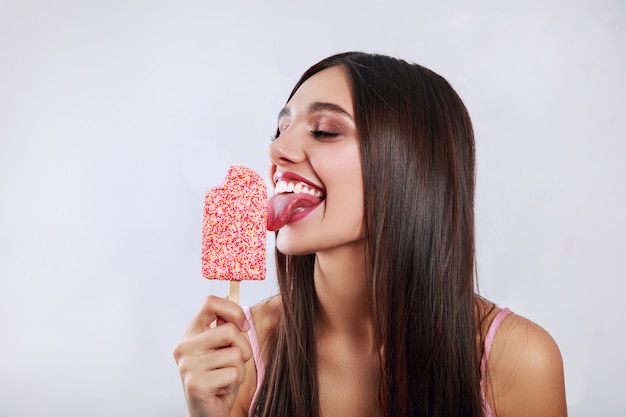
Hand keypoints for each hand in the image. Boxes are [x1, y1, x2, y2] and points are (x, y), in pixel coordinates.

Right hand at [173, 296, 251, 416]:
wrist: (208, 412)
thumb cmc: (219, 378)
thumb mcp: (222, 348)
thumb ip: (225, 328)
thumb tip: (234, 299)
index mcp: (190, 333)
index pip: (210, 302)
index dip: (233, 309)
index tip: (243, 326)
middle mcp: (184, 346)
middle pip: (229, 330)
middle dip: (243, 349)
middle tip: (234, 363)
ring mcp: (188, 365)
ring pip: (235, 354)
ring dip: (239, 369)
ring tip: (225, 378)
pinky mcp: (196, 383)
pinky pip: (233, 373)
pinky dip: (234, 383)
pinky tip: (221, 389)